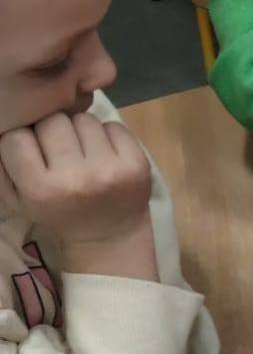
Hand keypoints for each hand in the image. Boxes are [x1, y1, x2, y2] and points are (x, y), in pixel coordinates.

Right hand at [0, 112, 151, 247]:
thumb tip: (3, 128)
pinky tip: (105, 153)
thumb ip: (4, 165)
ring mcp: (110, 170)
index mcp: (41, 190)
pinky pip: (114, 126)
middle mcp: (75, 179)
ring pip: (84, 119)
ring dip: (80, 130)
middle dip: (51, 130)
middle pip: (52, 121)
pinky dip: (107, 134)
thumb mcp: (19, 199)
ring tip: (82, 151)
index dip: (22, 139)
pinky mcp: (138, 164)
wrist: (108, 234)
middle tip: (59, 148)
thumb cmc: (58, 212)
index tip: (31, 150)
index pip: (16, 137)